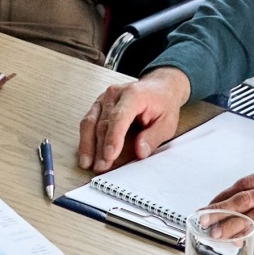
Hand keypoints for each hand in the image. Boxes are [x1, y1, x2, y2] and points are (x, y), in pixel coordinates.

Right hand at [77, 70, 191, 171]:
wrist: (158, 87)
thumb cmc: (162, 104)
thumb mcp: (168, 122)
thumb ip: (154, 136)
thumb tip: (140, 151)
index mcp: (133, 94)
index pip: (119, 117)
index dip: (113, 137)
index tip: (110, 155)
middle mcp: (114, 94)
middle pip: (103, 123)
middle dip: (100, 147)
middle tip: (101, 167)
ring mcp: (103, 99)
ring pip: (90, 123)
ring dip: (88, 145)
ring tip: (87, 163)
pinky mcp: (98, 106)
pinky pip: (88, 122)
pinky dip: (86, 139)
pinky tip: (86, 154)